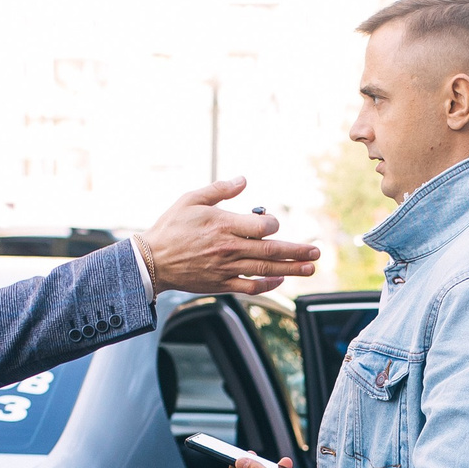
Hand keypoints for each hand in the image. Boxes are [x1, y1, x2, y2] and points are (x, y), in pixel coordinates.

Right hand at [139, 178, 320, 294]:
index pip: (263, 226)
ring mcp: (227, 268)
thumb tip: (243, 180)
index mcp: (224, 225)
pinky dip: (269, 285)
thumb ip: (219, 190)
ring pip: (266, 270)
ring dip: (291, 269)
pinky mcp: (222, 284)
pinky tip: (281, 280)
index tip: (271, 222)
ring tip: (310, 268)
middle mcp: (229, 248)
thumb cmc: (170, 228)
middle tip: (316, 251)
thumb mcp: (191, 199)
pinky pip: (251, 287)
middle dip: (297, 251)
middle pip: (272, 250)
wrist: (152, 261)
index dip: (273, 223)